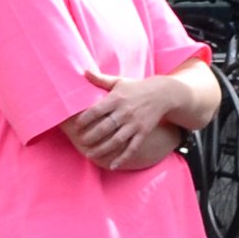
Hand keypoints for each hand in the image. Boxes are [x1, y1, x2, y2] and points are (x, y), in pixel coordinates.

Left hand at [64, 73, 182, 170]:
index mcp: (116, 99)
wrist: (162, 95)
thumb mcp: (119, 81)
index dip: (85, 119)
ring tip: (90, 155)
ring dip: (103, 149)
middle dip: (91, 137)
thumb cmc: (136, 88)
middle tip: (81, 143)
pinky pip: (132, 148)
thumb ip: (100, 79)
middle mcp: (125, 113)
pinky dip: (123, 158)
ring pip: (116, 140)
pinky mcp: (143, 133)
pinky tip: (113, 165)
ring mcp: (135, 124)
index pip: (97, 110)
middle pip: (105, 127)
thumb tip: (84, 71)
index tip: (76, 126)